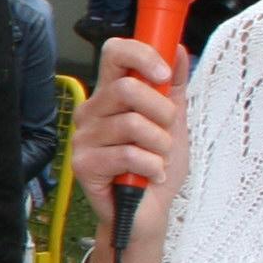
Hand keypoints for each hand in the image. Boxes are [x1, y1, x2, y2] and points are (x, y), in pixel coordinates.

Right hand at [67, 34, 189, 238]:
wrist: (148, 212)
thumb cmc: (155, 167)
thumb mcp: (174, 121)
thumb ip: (174, 85)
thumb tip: (179, 50)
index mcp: (110, 95)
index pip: (115, 53)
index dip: (142, 55)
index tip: (164, 74)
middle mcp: (92, 112)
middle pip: (127, 89)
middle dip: (162, 113)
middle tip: (166, 132)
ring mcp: (84, 138)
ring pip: (132, 124)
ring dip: (160, 146)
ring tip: (158, 159)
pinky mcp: (84, 165)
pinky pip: (128, 154)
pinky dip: (151, 166)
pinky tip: (149, 175)